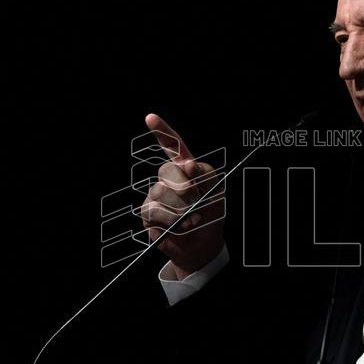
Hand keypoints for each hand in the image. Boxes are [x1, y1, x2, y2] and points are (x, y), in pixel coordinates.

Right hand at [141, 113, 224, 277]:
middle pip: (166, 170)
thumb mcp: (216, 192)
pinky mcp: (147, 213)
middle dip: (184, 186)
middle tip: (195, 199)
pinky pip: (154, 210)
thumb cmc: (211, 215)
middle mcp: (167, 178)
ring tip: (192, 219)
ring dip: (180, 208)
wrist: (202, 245)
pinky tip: (180, 226)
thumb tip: (186, 164)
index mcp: (185, 168)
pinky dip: (170, 220)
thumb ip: (204, 174)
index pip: (172, 145)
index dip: (161, 131)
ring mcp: (154, 194)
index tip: (150, 118)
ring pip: (160, 192)